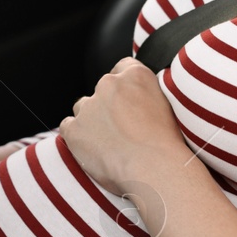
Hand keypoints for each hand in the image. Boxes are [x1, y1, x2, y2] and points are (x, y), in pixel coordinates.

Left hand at [58, 56, 189, 193]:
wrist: (153, 168)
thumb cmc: (166, 145)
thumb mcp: (168, 106)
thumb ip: (149, 94)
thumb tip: (141, 100)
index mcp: (135, 76)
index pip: (123, 68)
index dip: (124, 87)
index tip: (127, 102)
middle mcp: (109, 85)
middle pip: (102, 90)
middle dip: (108, 106)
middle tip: (122, 129)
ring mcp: (88, 106)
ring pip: (83, 108)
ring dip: (92, 121)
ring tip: (109, 143)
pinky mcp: (74, 129)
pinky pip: (68, 127)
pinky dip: (77, 137)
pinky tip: (93, 149)